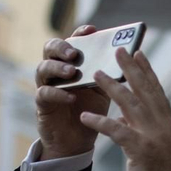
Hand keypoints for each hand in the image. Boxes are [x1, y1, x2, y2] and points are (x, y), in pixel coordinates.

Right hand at [35, 25, 111, 158]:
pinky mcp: (42, 104)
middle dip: (62, 47)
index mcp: (72, 62)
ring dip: (57, 68)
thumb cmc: (91, 110)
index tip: (92, 29)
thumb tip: (128, 57)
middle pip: (50, 48)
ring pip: (43, 68)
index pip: (72, 40)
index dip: (80, 33)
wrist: (78, 141)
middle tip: (74, 53)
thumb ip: (108, 74)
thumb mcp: (103, 89)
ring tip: (72, 72)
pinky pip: (44, 94)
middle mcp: (56, 70)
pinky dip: (57, 93)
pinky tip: (70, 96)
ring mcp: (46, 85)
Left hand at [79, 47, 170, 170]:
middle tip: (118, 49)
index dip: (147, 71)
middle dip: (130, 69)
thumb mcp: (152, 150)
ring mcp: (153, 137)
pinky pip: (117, 131)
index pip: (156, 92)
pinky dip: (100, 122)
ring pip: (130, 104)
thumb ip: (140, 130)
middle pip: (144, 91)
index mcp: (167, 125)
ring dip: (112, 87)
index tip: (139, 53)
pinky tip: (85, 115)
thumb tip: (125, 116)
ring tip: (96, 74)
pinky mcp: (141, 151)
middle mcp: (162, 127)